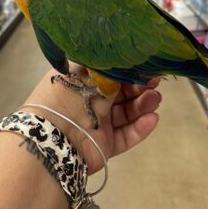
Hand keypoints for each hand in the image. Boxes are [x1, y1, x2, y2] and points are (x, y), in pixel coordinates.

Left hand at [24, 66, 161, 172]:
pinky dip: (140, 128)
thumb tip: (132, 63)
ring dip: (142, 106)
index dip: (129, 72)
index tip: (147, 68)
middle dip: (140, 88)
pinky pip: (126, 136)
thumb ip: (111, 70)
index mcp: (81, 82)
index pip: (110, 75)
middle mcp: (89, 102)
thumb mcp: (89, 74)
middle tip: (154, 84)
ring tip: (155, 99)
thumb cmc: (67, 97)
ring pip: (126, 114)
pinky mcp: (104, 145)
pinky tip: (152, 119)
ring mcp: (97, 125)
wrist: (52, 136)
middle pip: (121, 94)